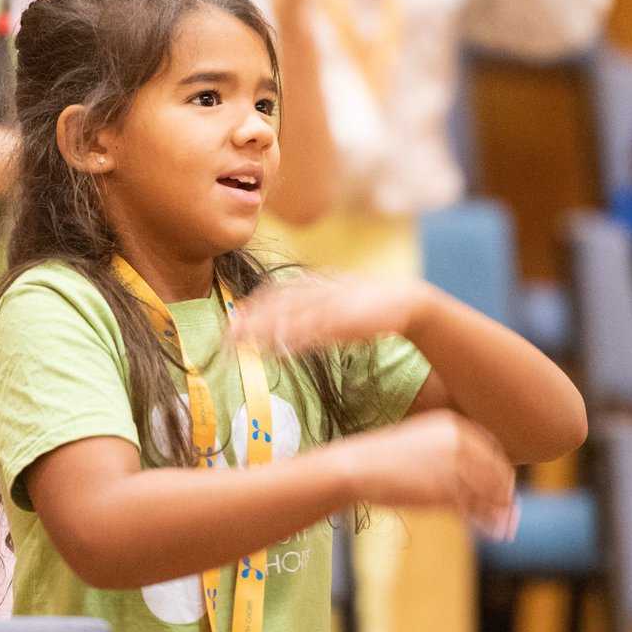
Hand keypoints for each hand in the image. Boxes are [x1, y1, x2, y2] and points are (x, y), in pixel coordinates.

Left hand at [230, 272, 425, 353]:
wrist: (404, 301)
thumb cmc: (362, 308)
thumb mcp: (330, 303)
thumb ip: (305, 312)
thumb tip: (277, 333)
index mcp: (313, 284)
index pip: (274, 295)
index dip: (250, 308)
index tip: (230, 324)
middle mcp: (318, 290)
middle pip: (276, 304)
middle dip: (250, 321)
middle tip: (227, 339)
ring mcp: (332, 303)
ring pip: (292, 315)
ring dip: (266, 329)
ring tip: (245, 343)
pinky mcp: (348, 318)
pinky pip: (318, 328)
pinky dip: (298, 336)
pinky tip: (282, 347)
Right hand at [340, 409, 517, 535]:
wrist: (358, 466)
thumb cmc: (387, 459)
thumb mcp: (424, 446)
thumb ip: (455, 459)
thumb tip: (481, 482)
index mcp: (453, 425)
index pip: (492, 451)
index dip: (501, 474)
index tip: (504, 493)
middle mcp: (458, 441)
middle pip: (496, 472)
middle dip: (505, 497)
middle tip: (510, 518)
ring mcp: (452, 464)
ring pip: (488, 492)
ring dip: (500, 514)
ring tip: (504, 530)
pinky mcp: (444, 488)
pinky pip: (473, 508)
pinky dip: (485, 523)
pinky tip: (490, 533)